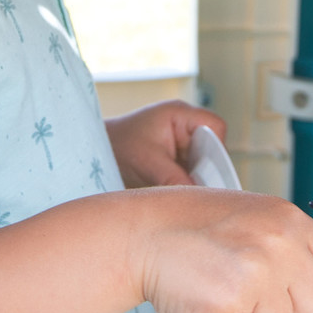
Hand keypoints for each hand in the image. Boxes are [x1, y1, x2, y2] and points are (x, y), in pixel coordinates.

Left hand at [105, 100, 224, 187]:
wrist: (95, 154)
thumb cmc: (117, 146)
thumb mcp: (146, 163)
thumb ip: (173, 179)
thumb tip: (196, 198)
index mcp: (180, 114)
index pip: (216, 127)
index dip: (217, 150)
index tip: (207, 172)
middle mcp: (184, 127)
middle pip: (213, 148)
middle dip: (206, 169)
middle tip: (193, 187)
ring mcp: (181, 144)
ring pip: (204, 164)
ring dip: (195, 178)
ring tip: (178, 189)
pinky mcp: (175, 160)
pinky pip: (192, 173)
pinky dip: (186, 184)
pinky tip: (174, 192)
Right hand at [136, 190, 312, 312]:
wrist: (140, 234)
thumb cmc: (188, 224)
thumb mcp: (252, 214)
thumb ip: (288, 242)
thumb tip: (312, 277)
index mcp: (289, 220)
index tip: (294, 289)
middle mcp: (278, 246)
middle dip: (283, 307)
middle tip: (249, 290)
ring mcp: (254, 277)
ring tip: (219, 290)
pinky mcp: (228, 308)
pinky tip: (204, 304)